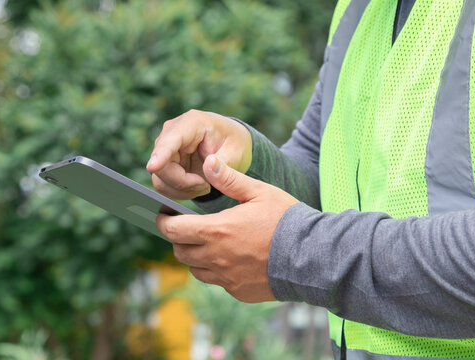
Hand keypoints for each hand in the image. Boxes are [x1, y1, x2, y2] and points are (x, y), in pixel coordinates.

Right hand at [146, 109, 251, 199]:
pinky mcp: (164, 162)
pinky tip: (196, 187)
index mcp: (192, 123)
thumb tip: (208, 166)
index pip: (170, 139)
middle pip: (162, 164)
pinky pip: (163, 184)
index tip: (153, 167)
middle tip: (206, 186)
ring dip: (181, 189)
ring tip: (204, 186)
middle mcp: (173, 132)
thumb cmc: (234, 143)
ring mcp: (166, 147)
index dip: (161, 154)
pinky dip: (179, 192)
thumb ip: (224, 162)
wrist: (230, 144)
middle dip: (182, 182)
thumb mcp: (237, 152)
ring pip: (160, 178)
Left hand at [156, 154, 298, 302]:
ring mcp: (226, 278)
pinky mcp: (238, 291)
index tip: (162, 216)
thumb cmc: (286, 220)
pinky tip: (229, 258)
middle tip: (186, 227)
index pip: (174, 230)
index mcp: (217, 231)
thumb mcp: (259, 192)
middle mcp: (216, 258)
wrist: (313, 257)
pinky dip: (215, 270)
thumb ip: (230, 179)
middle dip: (178, 238)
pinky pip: (216, 281)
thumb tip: (208, 163)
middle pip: (180, 252)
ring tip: (206, 242)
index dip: (163, 222)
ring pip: (195, 269)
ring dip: (194, 256)